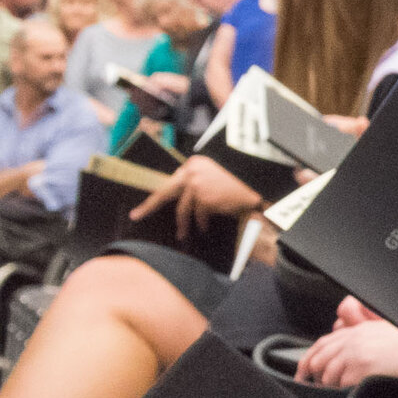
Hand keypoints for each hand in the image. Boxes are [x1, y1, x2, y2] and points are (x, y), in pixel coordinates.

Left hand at [131, 156, 264, 226]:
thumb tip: (188, 197)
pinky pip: (201, 215)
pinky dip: (203, 222)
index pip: (171, 181)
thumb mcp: (220, 174)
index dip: (157, 194)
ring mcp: (197, 185)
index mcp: (194, 164)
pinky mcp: (205, 198)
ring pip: (184, 209)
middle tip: (137, 215)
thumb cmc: (243, 178)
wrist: (260, 181)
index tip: (143, 203)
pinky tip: (206, 227)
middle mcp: (192, 172)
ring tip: (184, 233)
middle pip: (165, 192)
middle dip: (150, 206)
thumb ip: (202, 181)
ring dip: (184, 223)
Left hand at [298, 303, 397, 388]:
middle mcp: (354, 340)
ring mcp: (357, 354)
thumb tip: (343, 347)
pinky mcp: (362, 370)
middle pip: (319, 360)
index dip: (308, 360)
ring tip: (339, 394)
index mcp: (360, 330)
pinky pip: (340, 387)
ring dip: (330, 389)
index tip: (304, 373)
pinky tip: (350, 396)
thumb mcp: (387, 335)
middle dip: (314, 377)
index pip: (323, 343)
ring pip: (327, 377)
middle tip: (314, 389)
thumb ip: (363, 337)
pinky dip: (341, 394)